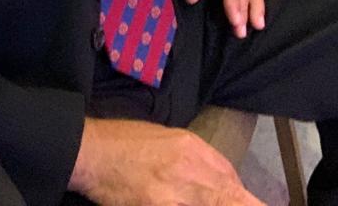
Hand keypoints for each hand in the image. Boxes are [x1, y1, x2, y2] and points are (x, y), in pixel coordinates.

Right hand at [69, 117, 262, 205]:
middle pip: (231, 196)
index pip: (230, 177)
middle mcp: (190, 168)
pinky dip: (190, 205)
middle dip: (243, 203)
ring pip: (217, 201)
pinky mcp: (158, 205)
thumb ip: (192, 158)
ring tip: (219, 201)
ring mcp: (176, 192)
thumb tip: (214, 181)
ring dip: (224, 203)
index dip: (243, 198)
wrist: (90, 152)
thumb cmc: (123, 143)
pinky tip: (179, 201)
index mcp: (192, 147)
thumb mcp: (164, 138)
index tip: (246, 202)